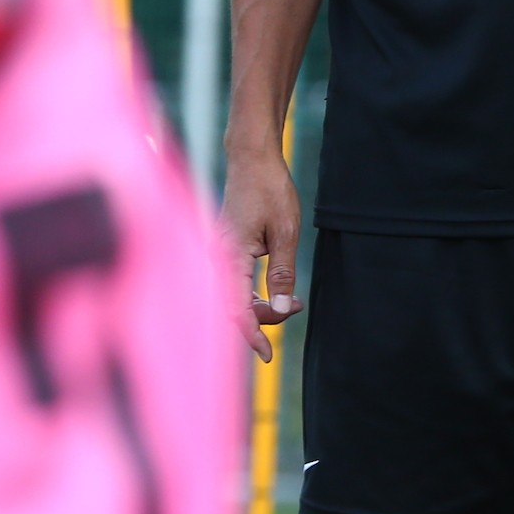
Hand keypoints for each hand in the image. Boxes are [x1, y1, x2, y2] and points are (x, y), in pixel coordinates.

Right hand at [218, 148, 303, 360]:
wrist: (252, 158)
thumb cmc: (269, 189)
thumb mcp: (286, 232)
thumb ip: (282, 273)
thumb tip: (281, 310)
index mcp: (230, 255)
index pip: (237, 309)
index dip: (252, 335)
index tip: (268, 355)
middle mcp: (217, 257)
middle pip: (233, 307)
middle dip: (263, 319)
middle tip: (296, 309)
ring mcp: (218, 253)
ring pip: (233, 296)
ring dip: (259, 307)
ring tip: (293, 302)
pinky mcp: (223, 250)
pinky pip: (233, 283)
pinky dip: (252, 294)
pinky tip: (274, 292)